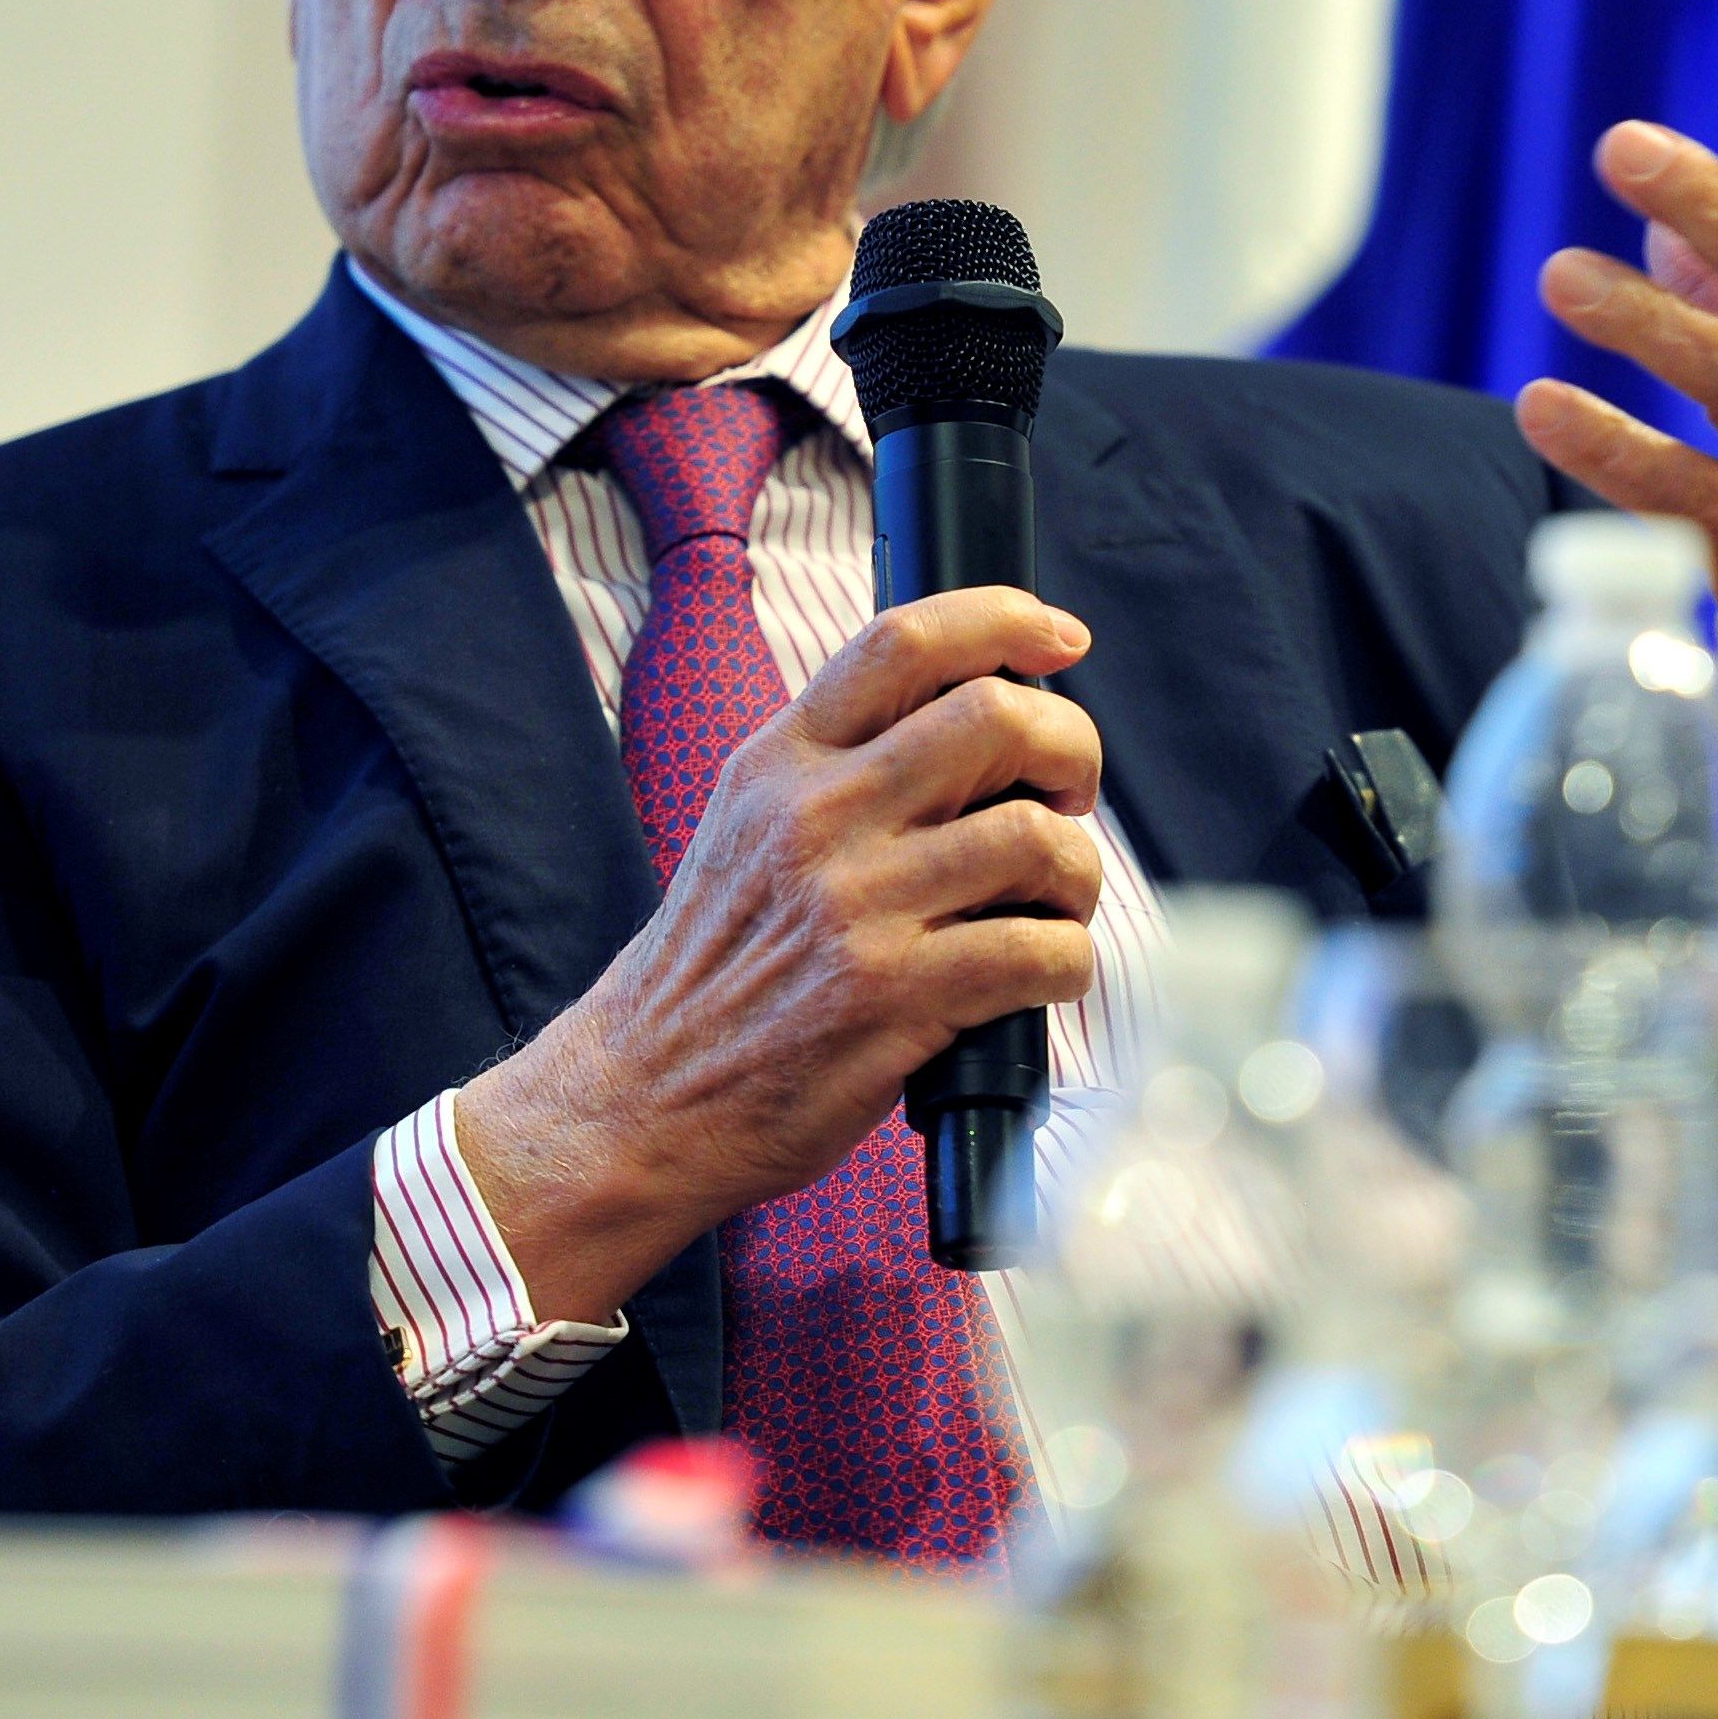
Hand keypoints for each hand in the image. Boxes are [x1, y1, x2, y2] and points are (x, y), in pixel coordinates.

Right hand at [451, 588, 1104, 1320]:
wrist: (639, 1098)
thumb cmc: (710, 970)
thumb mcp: (745, 828)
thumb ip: (838, 766)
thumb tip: (975, 724)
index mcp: (781, 762)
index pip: (904, 641)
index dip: (1006, 620)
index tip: (1063, 641)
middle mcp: (818, 817)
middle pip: (995, 719)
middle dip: (1071, 749)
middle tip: (1070, 796)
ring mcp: (856, 908)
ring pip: (1035, 840)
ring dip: (1078, 873)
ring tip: (1057, 901)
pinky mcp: (893, 999)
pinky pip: (1039, 953)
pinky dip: (1069, 962)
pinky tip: (1044, 974)